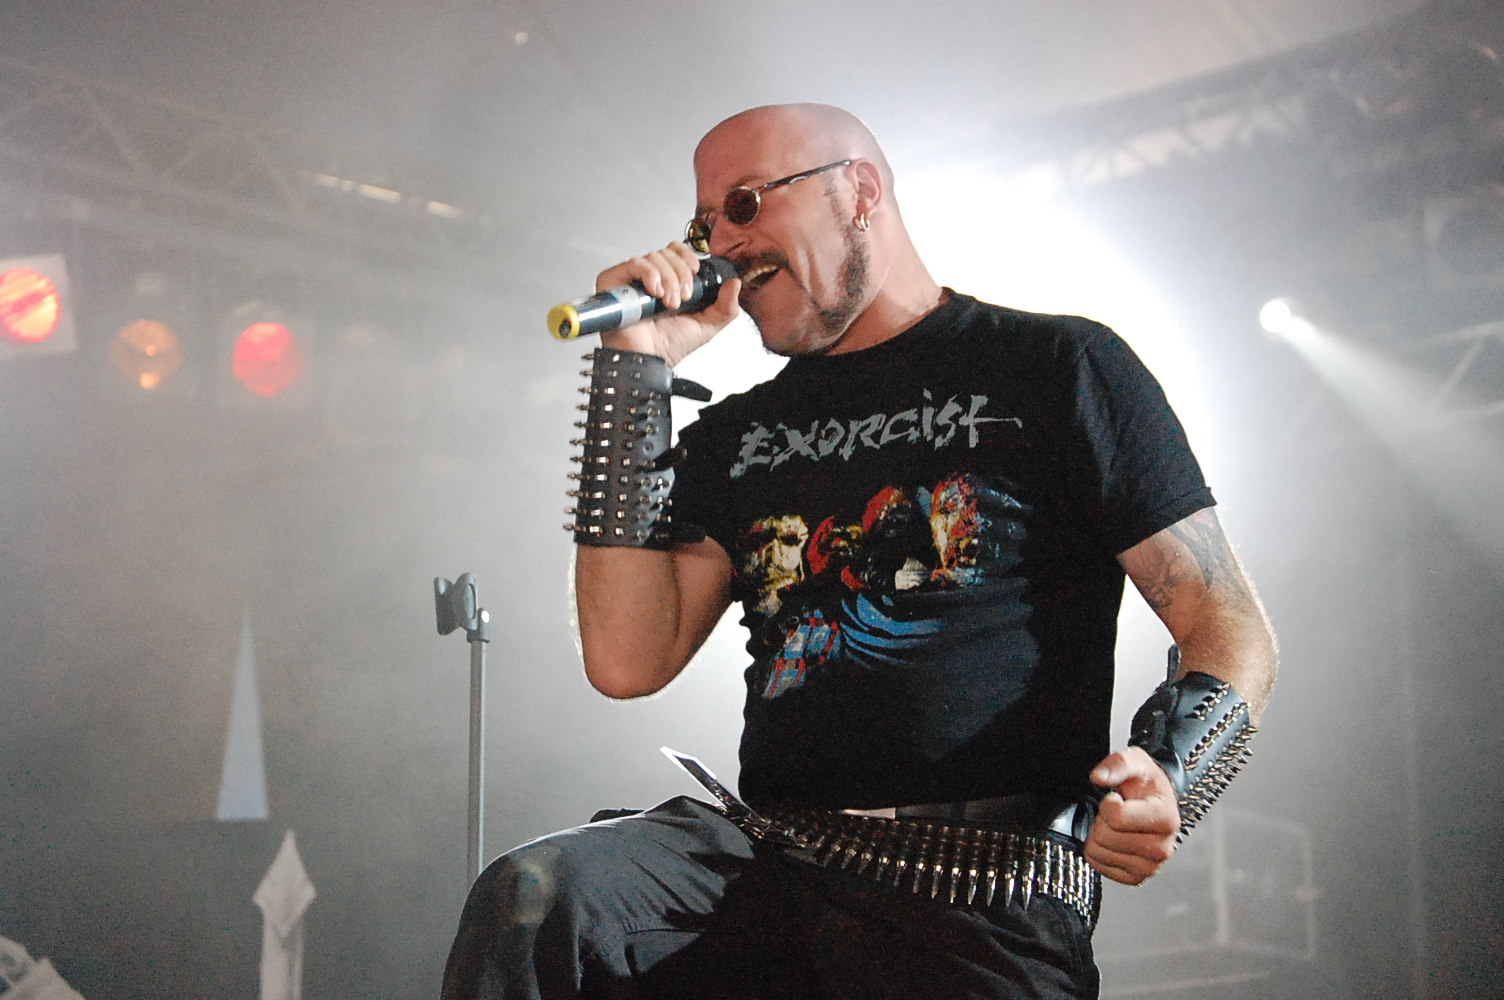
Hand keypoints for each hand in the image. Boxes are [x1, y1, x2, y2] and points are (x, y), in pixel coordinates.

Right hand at [595, 241, 741, 366]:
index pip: (676, 251)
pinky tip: (655, 293)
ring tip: (669, 303)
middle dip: (681, 273)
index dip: (688, 257)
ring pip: (654, 256)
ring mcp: (631, 279)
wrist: (650, 360)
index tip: (695, 273)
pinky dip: (651, 275)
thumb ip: (726, 306)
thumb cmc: (670, 347)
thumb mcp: (708, 326)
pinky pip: (635, 263)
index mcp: (668, 282)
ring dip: (669, 278)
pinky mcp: (614, 281)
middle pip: (667, 252)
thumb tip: (735, 283)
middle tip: (683, 298)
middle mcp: (649, 278)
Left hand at [1084, 746, 1179, 884]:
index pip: (1117, 817)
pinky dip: (1099, 853)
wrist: (1155, 803)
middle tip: (1116, 814)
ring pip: (1100, 853)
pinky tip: (1113, 841)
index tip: (1116, 798)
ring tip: (1115, 827)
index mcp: (1166, 818)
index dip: (1107, 804)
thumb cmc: (1146, 784)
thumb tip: (1098, 777)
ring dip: (1099, 836)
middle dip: (1102, 821)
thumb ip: (1117, 764)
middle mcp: (1163, 848)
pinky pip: (1100, 868)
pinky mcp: (1137, 878)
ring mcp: (1151, 867)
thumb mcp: (1135, 762)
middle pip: (1105, 837)